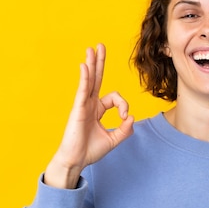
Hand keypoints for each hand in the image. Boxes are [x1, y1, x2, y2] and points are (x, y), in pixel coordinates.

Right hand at [44, 43, 133, 187]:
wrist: (76, 161)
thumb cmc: (90, 151)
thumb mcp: (113, 140)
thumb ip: (125, 130)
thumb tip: (132, 117)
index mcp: (98, 110)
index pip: (115, 98)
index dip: (124, 105)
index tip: (126, 118)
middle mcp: (90, 104)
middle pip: (97, 79)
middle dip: (100, 63)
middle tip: (100, 46)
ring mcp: (83, 105)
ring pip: (89, 80)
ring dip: (92, 64)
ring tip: (92, 49)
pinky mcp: (78, 109)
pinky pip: (82, 90)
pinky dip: (84, 78)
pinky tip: (85, 65)